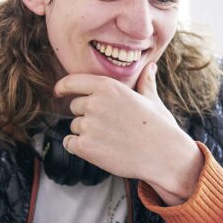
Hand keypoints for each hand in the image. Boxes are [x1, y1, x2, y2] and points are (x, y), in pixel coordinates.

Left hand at [55, 63, 203, 204]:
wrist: (164, 156)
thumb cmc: (160, 127)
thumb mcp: (152, 100)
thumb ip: (145, 82)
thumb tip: (150, 66)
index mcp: (108, 87)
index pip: (72, 82)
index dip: (63, 87)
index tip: (58, 92)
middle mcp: (95, 103)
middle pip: (75, 107)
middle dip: (86, 116)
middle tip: (110, 127)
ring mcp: (89, 125)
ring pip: (75, 126)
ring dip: (86, 133)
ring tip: (110, 139)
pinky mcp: (85, 146)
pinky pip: (70, 143)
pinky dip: (79, 147)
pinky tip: (99, 150)